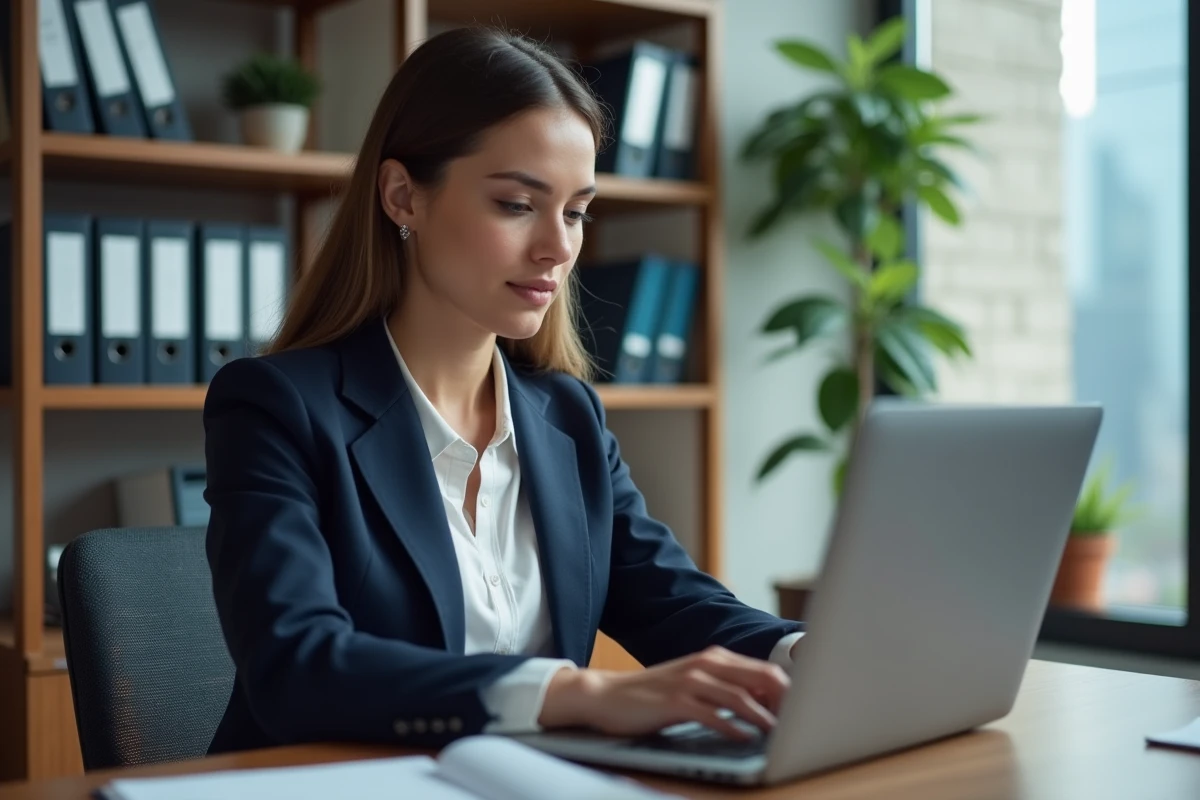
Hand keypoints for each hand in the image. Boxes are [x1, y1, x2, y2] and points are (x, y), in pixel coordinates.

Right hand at [538, 645, 789, 739]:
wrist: (607, 695)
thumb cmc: (653, 695)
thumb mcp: (693, 686)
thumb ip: (725, 689)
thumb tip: (765, 704)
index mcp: (714, 658)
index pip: (763, 670)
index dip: (788, 691)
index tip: (805, 711)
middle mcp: (705, 664)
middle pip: (759, 678)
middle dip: (785, 701)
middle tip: (802, 723)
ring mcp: (689, 680)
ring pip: (739, 696)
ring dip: (764, 716)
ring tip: (780, 734)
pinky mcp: (674, 701)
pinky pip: (711, 713)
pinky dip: (731, 726)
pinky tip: (744, 738)